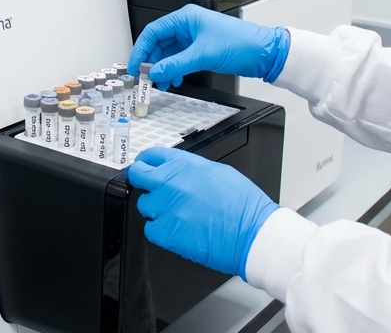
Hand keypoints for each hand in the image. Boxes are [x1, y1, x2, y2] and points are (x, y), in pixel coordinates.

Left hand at [127, 147, 278, 278]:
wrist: (253, 234)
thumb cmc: (244, 206)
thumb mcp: (219, 172)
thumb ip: (191, 170)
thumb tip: (179, 172)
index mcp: (184, 165)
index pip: (150, 155)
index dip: (146, 162)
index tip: (146, 167)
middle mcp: (171, 183)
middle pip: (138, 175)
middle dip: (143, 181)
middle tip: (152, 189)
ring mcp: (165, 208)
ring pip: (145, 204)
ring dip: (156, 209)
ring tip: (179, 215)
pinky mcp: (165, 232)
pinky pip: (151, 229)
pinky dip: (161, 231)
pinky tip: (179, 230)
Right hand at [128, 4, 289, 89]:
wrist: (265, 52)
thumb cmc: (241, 43)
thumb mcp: (203, 55)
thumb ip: (176, 65)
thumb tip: (155, 72)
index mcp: (186, 18)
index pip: (153, 32)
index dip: (141, 49)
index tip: (134, 66)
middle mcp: (188, 26)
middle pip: (159, 43)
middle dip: (151, 61)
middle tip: (145, 77)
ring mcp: (195, 38)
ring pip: (169, 53)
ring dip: (163, 67)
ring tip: (161, 82)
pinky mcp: (202, 49)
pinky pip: (180, 59)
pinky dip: (174, 69)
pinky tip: (174, 79)